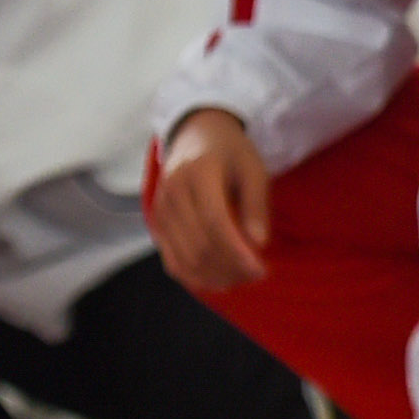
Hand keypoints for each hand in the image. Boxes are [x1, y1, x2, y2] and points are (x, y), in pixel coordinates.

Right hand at [152, 107, 272, 293]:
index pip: (214, 221)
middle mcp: (172, 191)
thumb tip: (259, 243)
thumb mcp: (253, 169)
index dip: (237, 251)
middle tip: (256, 275)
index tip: (260, 269)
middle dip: (229, 267)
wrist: (196, 136)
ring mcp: (160, 209)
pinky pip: (172, 261)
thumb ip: (256, 205)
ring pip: (185, 258)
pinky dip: (194, 277)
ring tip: (240, 279)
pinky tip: (218, 282)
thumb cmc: (231, 153)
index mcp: (198, 172)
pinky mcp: (158, 224)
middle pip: (199, 244)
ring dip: (214, 277)